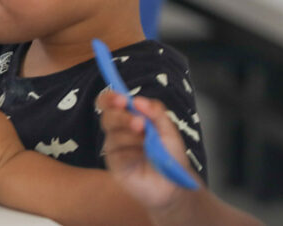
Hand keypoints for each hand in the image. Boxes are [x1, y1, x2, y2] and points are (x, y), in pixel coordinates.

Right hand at [98, 91, 197, 210]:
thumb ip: (156, 112)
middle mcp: (118, 130)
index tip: (121, 99)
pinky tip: (141, 158)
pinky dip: (131, 154)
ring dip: (132, 137)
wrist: (174, 184)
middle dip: (122, 117)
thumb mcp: (169, 130)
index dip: (110, 98)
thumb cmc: (170, 155)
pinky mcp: (114, 163)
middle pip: (108, 116)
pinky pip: (117, 153)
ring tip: (148, 144)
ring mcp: (115, 147)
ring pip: (113, 134)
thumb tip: (137, 100)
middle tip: (140, 123)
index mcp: (129, 117)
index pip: (110, 103)